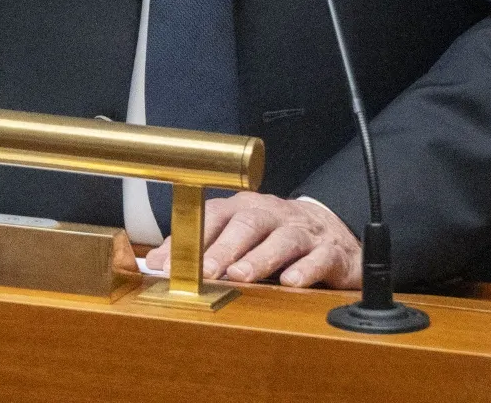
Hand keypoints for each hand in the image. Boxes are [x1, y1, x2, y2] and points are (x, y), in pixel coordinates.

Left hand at [145, 192, 361, 288]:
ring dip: (259, 258)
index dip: (190, 240)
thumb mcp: (238, 238)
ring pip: (282, 239)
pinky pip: (320, 257)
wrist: (334, 233)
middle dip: (222, 249)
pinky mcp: (332, 251)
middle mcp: (272, 214)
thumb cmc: (276, 236)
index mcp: (244, 208)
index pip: (213, 216)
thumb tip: (156, 265)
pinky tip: (291, 283)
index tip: (169, 266)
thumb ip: (200, 250)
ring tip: (240, 277)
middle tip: (204, 272)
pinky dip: (306, 270)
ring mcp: (303, 231)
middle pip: (246, 225)